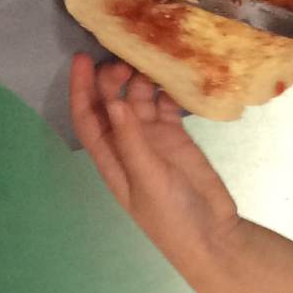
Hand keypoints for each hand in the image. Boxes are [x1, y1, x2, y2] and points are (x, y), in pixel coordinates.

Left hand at [69, 55, 244, 286]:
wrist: (212, 234)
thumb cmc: (171, 215)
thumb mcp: (147, 179)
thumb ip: (130, 140)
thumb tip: (113, 100)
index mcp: (111, 159)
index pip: (88, 118)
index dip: (80, 89)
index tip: (82, 59)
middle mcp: (127, 144)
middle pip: (111, 103)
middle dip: (112, 79)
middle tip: (126, 58)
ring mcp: (152, 139)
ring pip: (139, 99)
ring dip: (141, 80)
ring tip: (150, 62)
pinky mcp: (176, 136)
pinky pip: (167, 105)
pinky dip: (168, 90)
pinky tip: (174, 76)